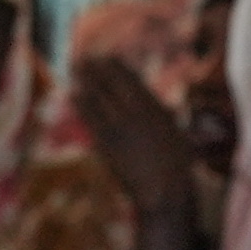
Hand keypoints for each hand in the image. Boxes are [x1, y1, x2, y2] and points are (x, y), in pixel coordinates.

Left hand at [71, 52, 211, 249]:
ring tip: (76, 68)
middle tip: (85, 58)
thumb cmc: (176, 168)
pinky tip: (74, 93)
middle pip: (114, 83)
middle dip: (99, 69)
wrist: (165, 191)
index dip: (118, 67)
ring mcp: (122, 126)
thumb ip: (164, 119)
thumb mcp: (176, 136)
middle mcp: (138, 112)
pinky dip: (82, 103)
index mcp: (156, 108)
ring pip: (100, 96)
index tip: (107, 58)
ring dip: (87, 79)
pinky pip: (91, 116)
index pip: (133, 80)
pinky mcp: (108, 142)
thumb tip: (161, 109)